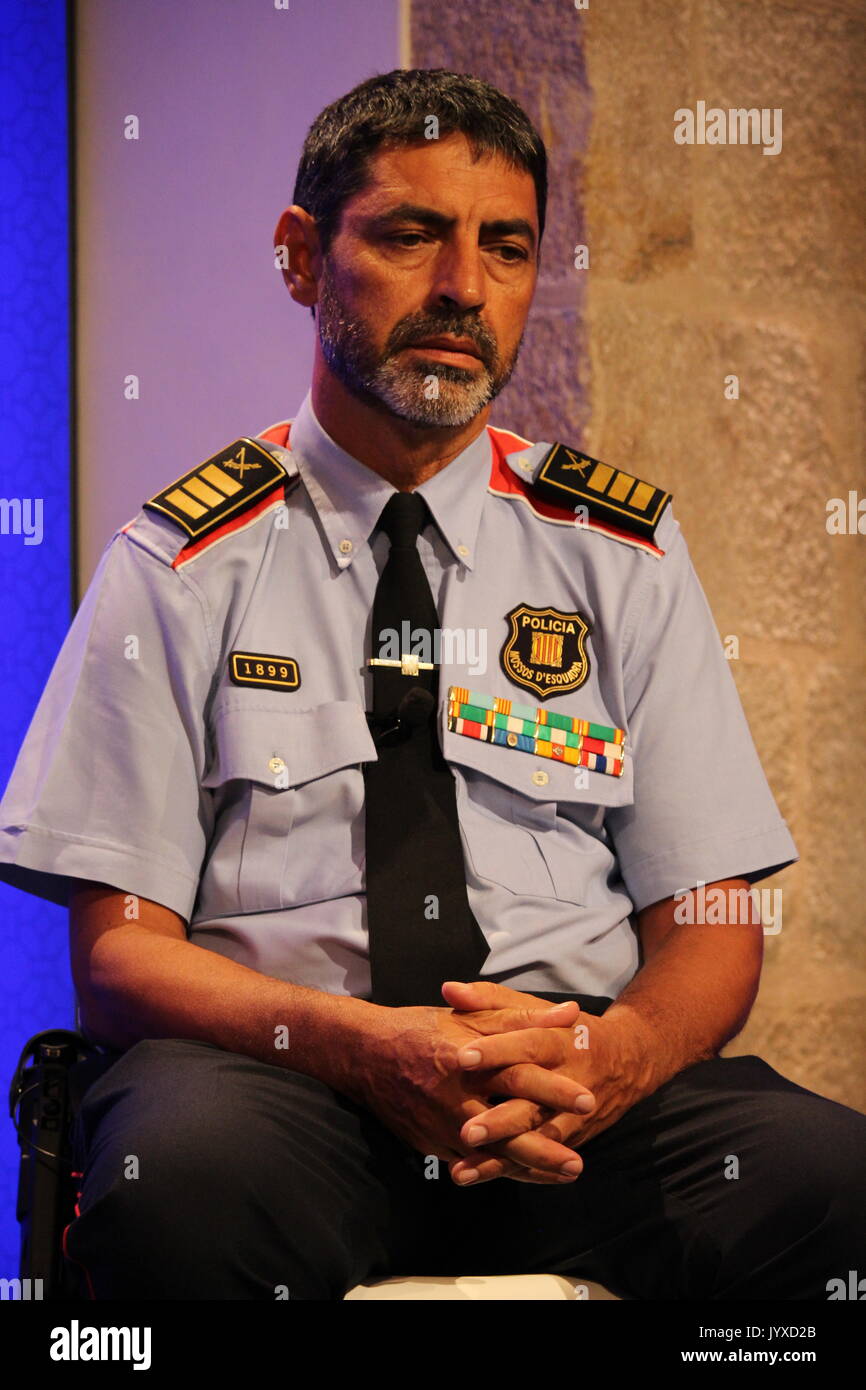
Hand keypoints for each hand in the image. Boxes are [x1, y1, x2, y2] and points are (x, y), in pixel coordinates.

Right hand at [352, 985, 596, 1185]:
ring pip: (489, 1155)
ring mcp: (439, 1125)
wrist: (365, 1054)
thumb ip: (521, 1016)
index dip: (551, 1088)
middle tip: (578, 1163)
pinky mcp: (430, 1144)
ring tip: (564, 1174)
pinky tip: (527, 1176)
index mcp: (465, 1059)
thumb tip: (569, 1012)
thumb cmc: (422, 1029)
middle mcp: (453, 1097)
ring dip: (528, 1168)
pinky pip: (470, 1163)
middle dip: (543, 1148)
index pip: (516, 1075)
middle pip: (505, 1129)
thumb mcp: (471, 1015)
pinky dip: (499, 1171)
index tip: (587, 1099)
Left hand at [443, 980, 646, 1185]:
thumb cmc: (568, 1030)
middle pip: (534, 1102)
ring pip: (535, 1140)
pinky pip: (540, 1160)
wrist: (628, 1060)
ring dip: (500, 1158)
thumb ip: (491, 999)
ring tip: (463, 1170)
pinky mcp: (571, 1140)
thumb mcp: (536, 1009)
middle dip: (501, 1120)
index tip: (462, 1057)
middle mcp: (569, 1082)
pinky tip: (477, 1178)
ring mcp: (572, 1117)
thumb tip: (448, 988)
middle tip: (466, 1132)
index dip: (496, 1050)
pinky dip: (511, 1172)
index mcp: (559, 1042)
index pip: (527, 1045)